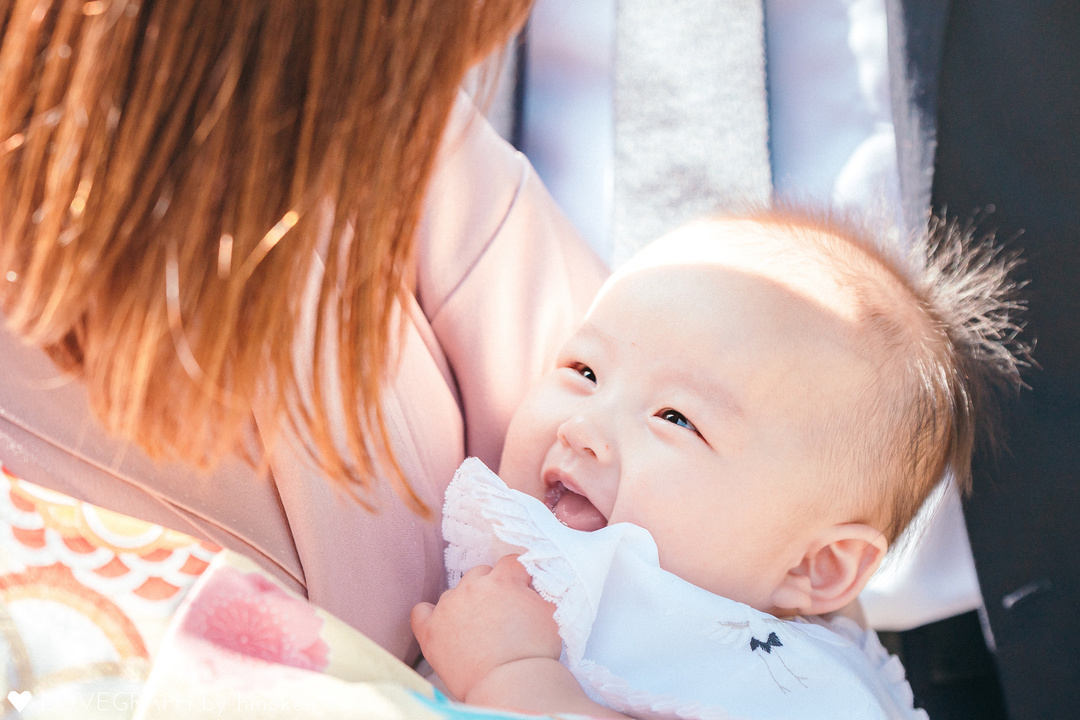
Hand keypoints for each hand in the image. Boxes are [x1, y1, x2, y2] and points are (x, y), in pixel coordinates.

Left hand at [411, 554, 561, 701]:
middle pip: (480, 573)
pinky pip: (421, 612)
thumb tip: (530, 585)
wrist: (511, 684)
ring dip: (465, 603)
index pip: (510, 562)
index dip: (517, 576)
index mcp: (502, 580)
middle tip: (500, 613)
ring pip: (454, 592)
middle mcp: (472, 587)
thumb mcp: (549, 613)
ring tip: (476, 629)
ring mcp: (448, 607)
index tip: (521, 588)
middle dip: (490, 588)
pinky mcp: (430, 630)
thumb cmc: (534, 652)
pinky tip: (440, 624)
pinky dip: (429, 615)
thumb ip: (537, 591)